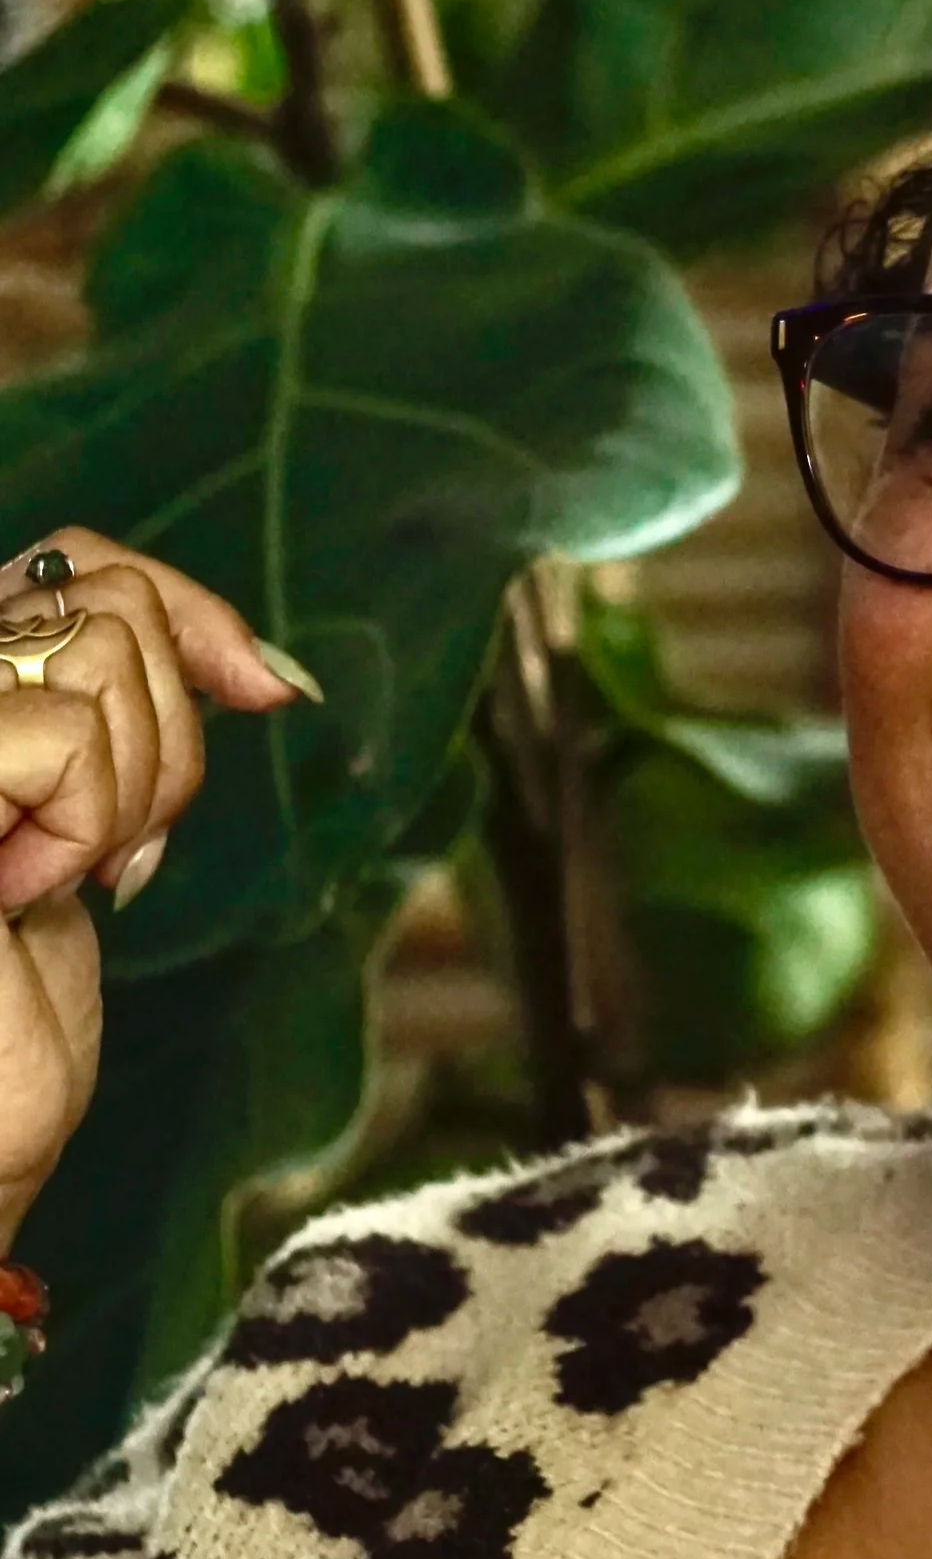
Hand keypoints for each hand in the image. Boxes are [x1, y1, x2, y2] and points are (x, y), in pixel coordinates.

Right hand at [0, 532, 314, 1252]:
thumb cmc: (9, 1001)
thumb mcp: (100, 826)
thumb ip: (144, 716)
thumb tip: (277, 675)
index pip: (74, 557)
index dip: (184, 610)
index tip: (263, 695)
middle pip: (108, 604)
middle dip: (163, 742)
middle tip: (111, 853)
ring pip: (101, 658)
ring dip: (128, 794)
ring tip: (58, 877)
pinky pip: (68, 733)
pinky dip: (85, 821)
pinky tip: (20, 893)